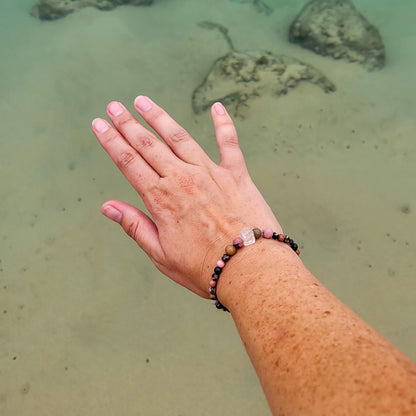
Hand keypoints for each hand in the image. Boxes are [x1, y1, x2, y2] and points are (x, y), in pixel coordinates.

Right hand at [92, 96, 281, 297]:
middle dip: (128, 124)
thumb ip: (135, 226)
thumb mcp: (161, 254)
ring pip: (179, 137)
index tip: (99, 125)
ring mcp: (210, 173)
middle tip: (114, 106)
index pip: (129, 163)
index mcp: (161, 199)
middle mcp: (183, 179)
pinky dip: (223, 124)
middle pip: (148, 145)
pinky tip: (217, 107)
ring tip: (143, 101)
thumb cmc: (204, 267)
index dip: (111, 142)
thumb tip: (108, 207)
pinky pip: (229, 142)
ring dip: (159, 117)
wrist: (250, 269)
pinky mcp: (236, 174)